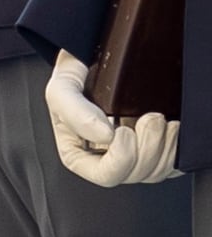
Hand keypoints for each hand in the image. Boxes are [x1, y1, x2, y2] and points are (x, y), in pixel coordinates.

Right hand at [48, 51, 181, 186]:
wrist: (96, 61)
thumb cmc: (75, 80)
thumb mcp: (61, 90)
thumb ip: (74, 111)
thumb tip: (104, 136)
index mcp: (79, 156)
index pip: (106, 175)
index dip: (121, 158)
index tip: (123, 130)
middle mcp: (106, 160)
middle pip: (135, 175)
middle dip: (148, 147)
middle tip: (150, 118)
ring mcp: (131, 158)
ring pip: (156, 172)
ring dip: (164, 145)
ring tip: (160, 119)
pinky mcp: (153, 152)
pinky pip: (171, 166)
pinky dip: (175, 149)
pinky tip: (170, 129)